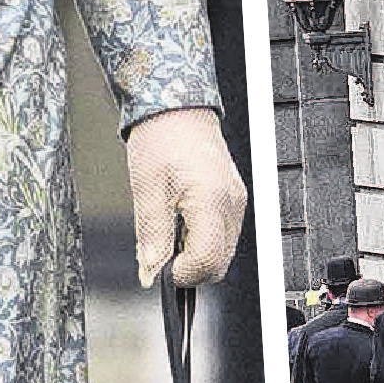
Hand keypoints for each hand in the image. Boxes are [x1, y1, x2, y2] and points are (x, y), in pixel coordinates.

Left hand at [125, 107, 246, 286]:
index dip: (182, 274)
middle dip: (189, 268)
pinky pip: (223, 234)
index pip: (208, 262)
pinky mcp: (233, 198)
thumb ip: (152, 237)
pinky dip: (202, 239)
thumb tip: (151, 273)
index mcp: (212, 200)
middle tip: (160, 252)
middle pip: (220, 264)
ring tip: (169, 230)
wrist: (175, 107)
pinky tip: (181, 222)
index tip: (159, 268)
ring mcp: (236, 201)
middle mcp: (232, 203)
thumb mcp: (147, 191)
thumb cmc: (161, 138)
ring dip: (195, 254)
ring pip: (223, 252)